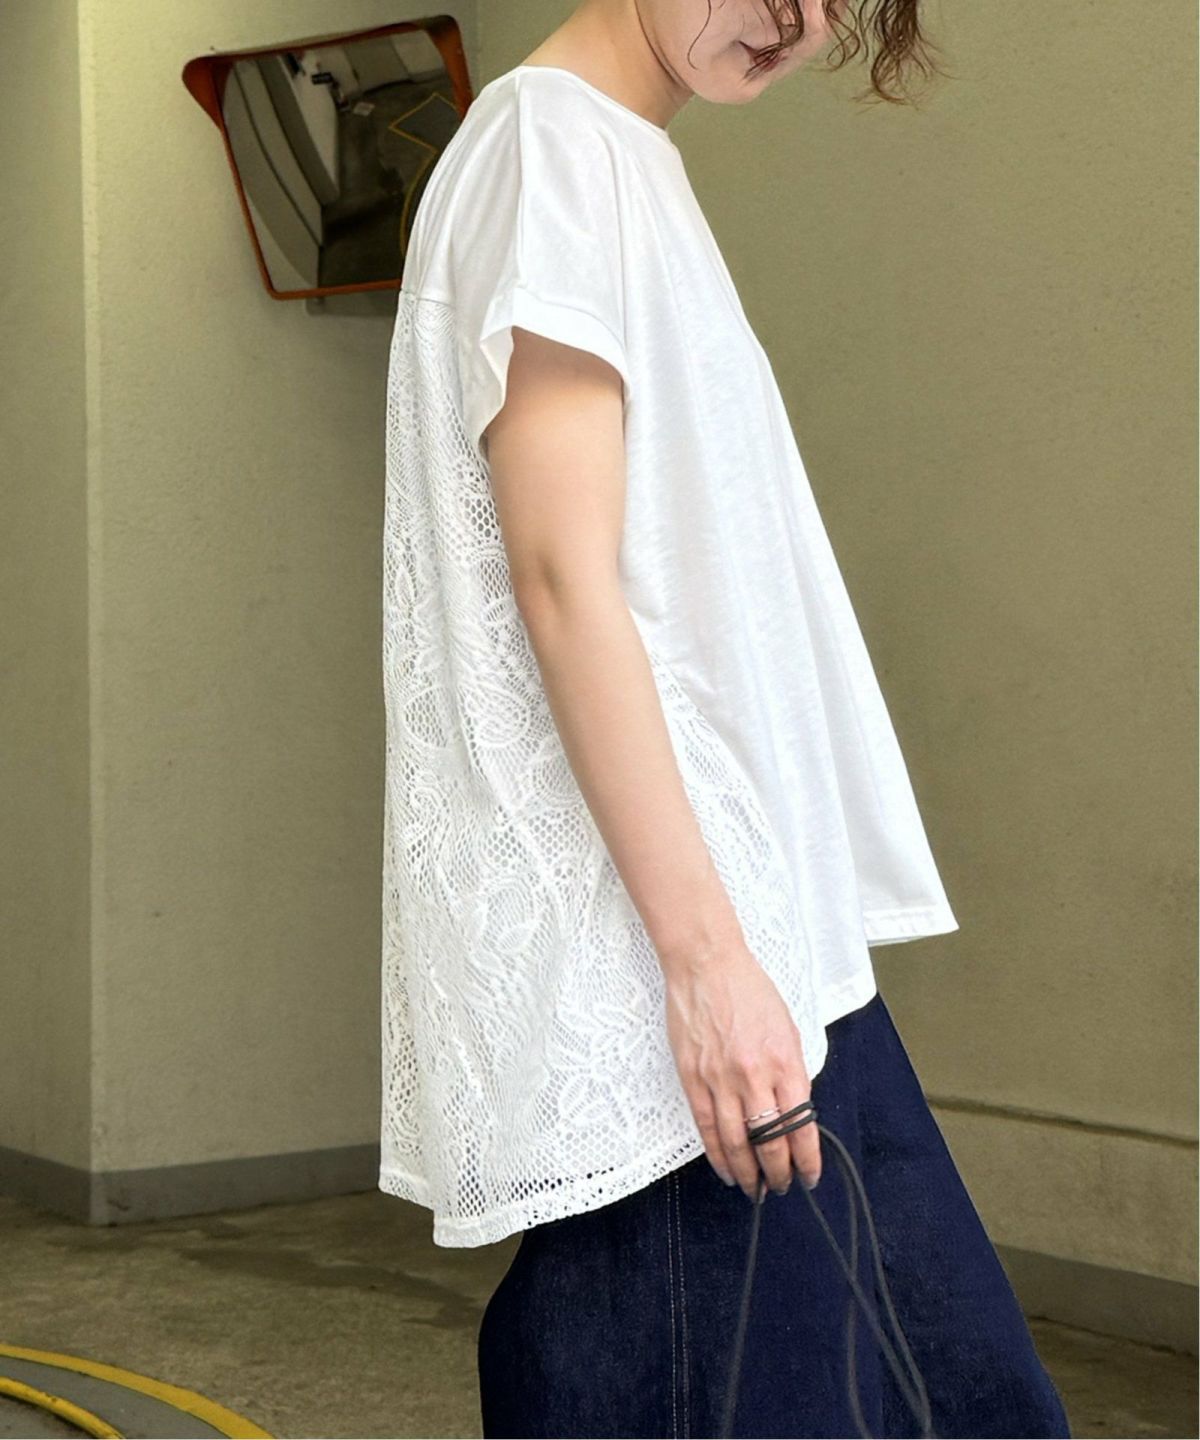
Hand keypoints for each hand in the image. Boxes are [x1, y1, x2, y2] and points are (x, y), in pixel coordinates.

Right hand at [662, 933, 820, 1199]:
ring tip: (753, 1188)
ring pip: (735, 1142)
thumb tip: (794, 1112)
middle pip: (769, 1142)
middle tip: (780, 1187)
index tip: (809, 1176)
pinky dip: (716, 1153)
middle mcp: (754, 1076)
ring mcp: (720, 1079)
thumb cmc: (750, 992)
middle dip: (778, 1172)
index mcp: (785, 1062)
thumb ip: (792, 1072)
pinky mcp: (693, 1078)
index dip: (807, 1159)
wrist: (707, 966)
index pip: (801, 1126)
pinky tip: (725, 1168)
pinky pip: (706, 1127)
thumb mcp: (788, 1029)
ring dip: (746, 1173)